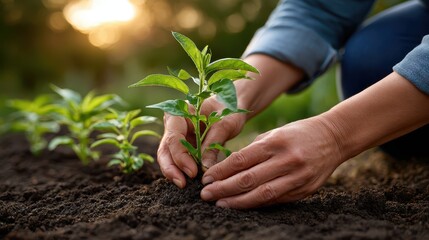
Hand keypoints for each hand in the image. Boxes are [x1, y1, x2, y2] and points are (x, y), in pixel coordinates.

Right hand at [157, 97, 245, 187]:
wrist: (231, 106)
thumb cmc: (228, 109)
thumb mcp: (225, 123)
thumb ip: (213, 143)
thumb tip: (204, 168)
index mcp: (178, 113)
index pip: (173, 138)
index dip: (180, 157)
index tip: (193, 172)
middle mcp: (173, 125)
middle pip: (165, 150)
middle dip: (171, 168)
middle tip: (182, 184)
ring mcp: (176, 137)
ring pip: (168, 158)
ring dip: (174, 173)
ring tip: (185, 186)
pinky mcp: (183, 148)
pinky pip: (178, 162)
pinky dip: (182, 172)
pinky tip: (189, 183)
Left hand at [200, 117, 344, 208]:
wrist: (334, 138)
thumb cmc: (298, 133)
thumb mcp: (275, 133)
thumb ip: (254, 150)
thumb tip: (227, 168)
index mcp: (276, 142)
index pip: (242, 160)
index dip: (221, 171)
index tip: (206, 179)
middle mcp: (287, 160)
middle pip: (248, 179)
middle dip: (223, 189)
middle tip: (205, 195)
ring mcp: (297, 177)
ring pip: (262, 194)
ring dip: (238, 202)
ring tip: (220, 204)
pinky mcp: (304, 190)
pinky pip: (276, 200)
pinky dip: (257, 204)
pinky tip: (242, 205)